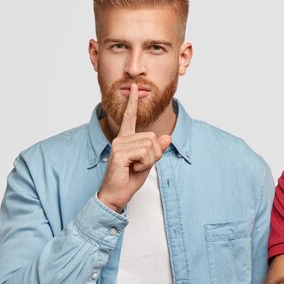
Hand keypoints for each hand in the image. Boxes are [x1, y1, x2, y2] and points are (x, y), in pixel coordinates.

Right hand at [97, 84, 171, 211]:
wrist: (116, 194)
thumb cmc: (129, 179)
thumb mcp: (148, 163)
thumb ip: (157, 150)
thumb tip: (168, 136)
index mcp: (126, 139)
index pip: (130, 117)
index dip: (133, 102)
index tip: (136, 88)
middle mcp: (121, 138)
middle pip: (153, 137)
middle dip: (154, 154)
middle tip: (140, 165)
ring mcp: (119, 144)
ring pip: (150, 145)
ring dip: (149, 160)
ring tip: (135, 167)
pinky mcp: (119, 152)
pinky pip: (144, 152)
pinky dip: (144, 163)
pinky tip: (132, 169)